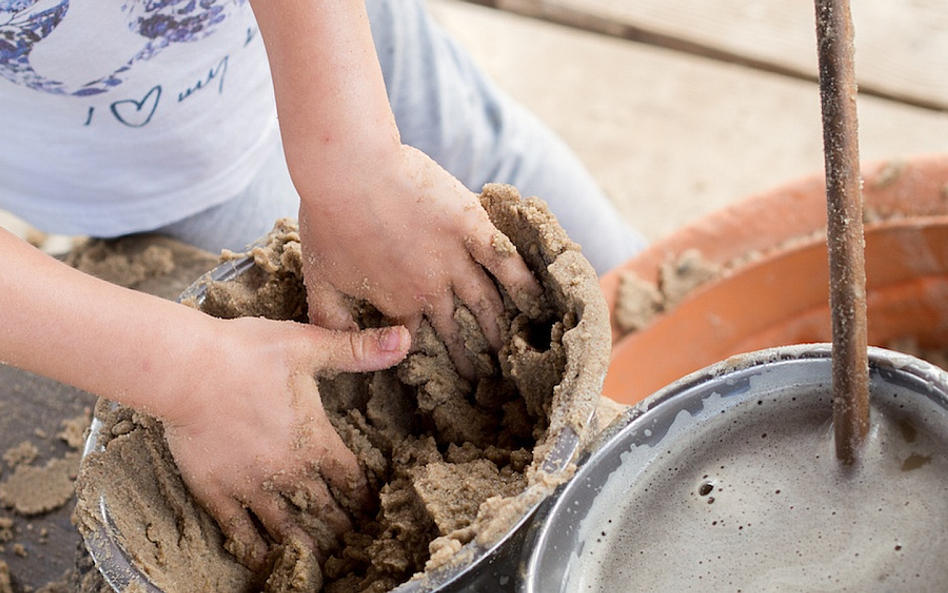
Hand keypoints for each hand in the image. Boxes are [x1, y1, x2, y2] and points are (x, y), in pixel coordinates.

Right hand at [162, 317, 409, 570]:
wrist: (188, 371)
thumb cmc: (248, 353)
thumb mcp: (309, 345)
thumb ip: (358, 349)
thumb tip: (405, 338)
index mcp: (315, 441)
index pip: (349, 476)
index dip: (362, 492)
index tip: (370, 506)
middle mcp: (289, 471)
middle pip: (323, 507)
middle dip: (340, 523)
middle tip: (353, 540)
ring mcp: (251, 486)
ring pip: (286, 525)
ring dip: (305, 543)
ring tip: (319, 559)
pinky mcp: (216, 491)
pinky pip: (239, 529)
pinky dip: (254, 548)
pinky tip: (263, 561)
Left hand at [299, 145, 541, 376]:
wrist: (350, 170)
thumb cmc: (327, 219)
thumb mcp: (318, 277)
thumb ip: (329, 318)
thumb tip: (335, 349)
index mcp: (396, 303)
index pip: (415, 341)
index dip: (426, 357)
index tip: (439, 375)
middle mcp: (431, 289)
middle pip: (456, 330)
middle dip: (470, 356)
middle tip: (485, 377)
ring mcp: (455, 259)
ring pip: (484, 301)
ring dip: (498, 326)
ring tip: (509, 346)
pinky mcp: (471, 227)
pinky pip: (504, 260)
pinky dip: (522, 281)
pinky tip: (535, 298)